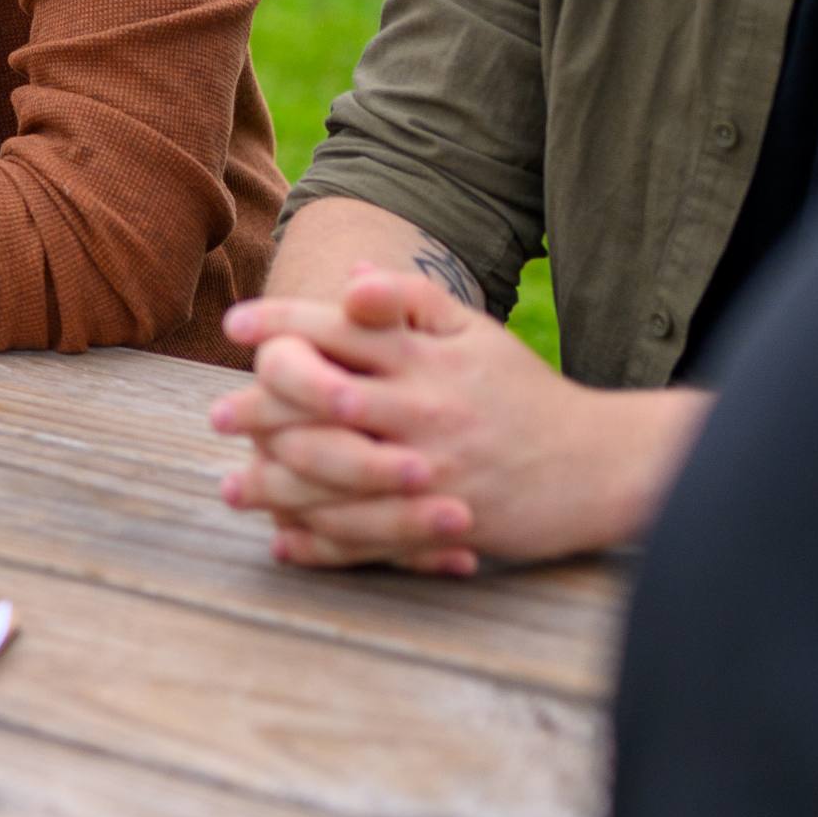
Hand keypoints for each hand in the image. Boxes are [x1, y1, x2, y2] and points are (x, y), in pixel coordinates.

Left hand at [210, 264, 690, 571]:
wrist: (600, 465)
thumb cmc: (524, 394)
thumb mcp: (476, 334)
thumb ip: (411, 303)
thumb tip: (351, 274)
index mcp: (427, 359)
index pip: (339, 331)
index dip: (281, 323)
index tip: (235, 325)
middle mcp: (424, 410)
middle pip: (322, 402)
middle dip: (260, 408)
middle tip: (216, 416)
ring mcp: (431, 471)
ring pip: (334, 476)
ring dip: (276, 483)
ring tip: (235, 487)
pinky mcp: (441, 523)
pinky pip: (367, 537)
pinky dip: (321, 542)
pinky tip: (285, 539)